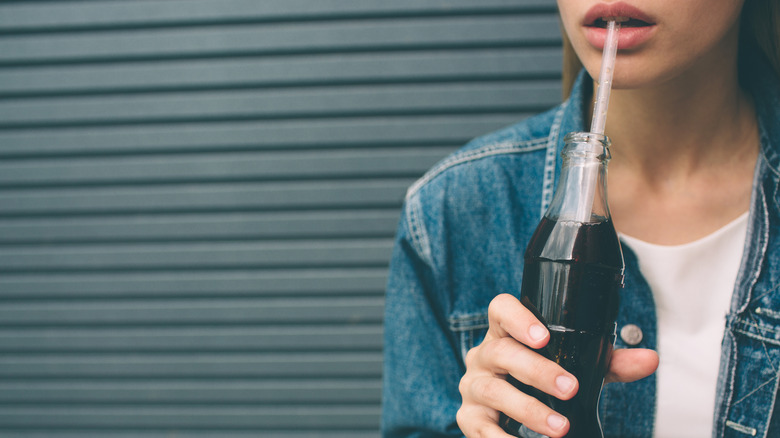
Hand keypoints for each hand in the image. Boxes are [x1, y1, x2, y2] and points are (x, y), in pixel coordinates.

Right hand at [457, 293, 658, 437]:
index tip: (545, 337)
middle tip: (571, 389)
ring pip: (493, 390)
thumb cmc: (540, 381)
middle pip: (501, 352)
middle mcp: (484, 356)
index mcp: (505, 333)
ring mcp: (473, 386)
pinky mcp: (469, 418)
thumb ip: (608, 363)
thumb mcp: (573, 368)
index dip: (518, 319)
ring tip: (561, 427)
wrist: (505, 413)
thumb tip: (649, 359)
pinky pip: (480, 428)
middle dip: (537, 371)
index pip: (500, 310)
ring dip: (528, 409)